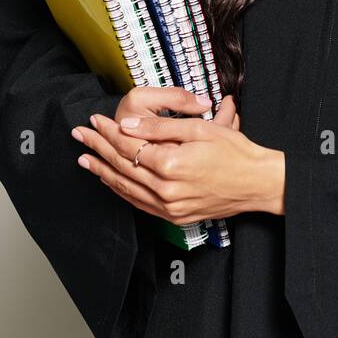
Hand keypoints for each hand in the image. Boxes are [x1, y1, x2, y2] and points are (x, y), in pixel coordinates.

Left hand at [70, 87, 285, 222]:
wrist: (258, 183)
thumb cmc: (235, 153)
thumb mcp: (199, 129)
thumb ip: (160, 127)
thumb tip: (127, 125)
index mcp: (170, 165)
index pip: (129, 145)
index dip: (109, 131)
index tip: (95, 120)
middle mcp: (165, 190)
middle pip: (122, 166)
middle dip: (98, 148)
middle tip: (80, 135)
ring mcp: (169, 207)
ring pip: (126, 188)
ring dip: (103, 171)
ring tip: (85, 159)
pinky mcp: (174, 217)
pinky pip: (139, 204)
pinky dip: (121, 191)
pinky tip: (111, 181)